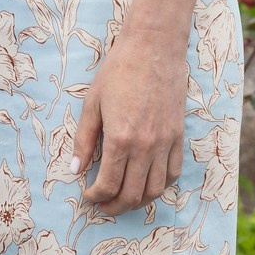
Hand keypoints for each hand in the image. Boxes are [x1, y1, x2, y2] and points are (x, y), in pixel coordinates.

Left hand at [72, 28, 189, 216]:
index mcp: (120, 139)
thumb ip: (84, 141)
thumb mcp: (92, 104)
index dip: (95, 196)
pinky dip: (160, 185)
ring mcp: (166, 143)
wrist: (154, 48)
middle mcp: (146, 147)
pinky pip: (173, 173)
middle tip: (102, 206)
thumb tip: (75, 170)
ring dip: (138, 201)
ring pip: (155, 189)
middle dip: (115, 206)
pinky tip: (147, 184)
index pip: (108, 185)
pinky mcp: (179, 136)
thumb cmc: (119, 71)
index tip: (88, 195)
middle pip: (133, 194)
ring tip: (124, 199)